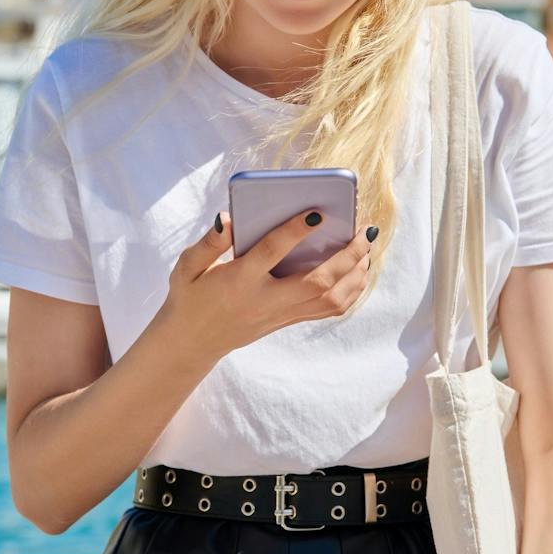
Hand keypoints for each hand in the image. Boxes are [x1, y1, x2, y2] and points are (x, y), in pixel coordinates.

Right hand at [156, 209, 374, 363]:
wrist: (191, 341)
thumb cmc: (190, 297)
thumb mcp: (187, 267)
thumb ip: (208, 243)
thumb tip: (228, 219)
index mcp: (240, 280)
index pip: (272, 252)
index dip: (295, 231)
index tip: (317, 212)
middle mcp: (265, 299)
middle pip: (317, 282)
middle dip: (347, 256)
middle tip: (364, 231)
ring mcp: (280, 313)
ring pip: (330, 300)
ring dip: (355, 274)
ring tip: (366, 248)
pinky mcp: (287, 320)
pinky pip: (327, 310)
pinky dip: (349, 291)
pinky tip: (356, 271)